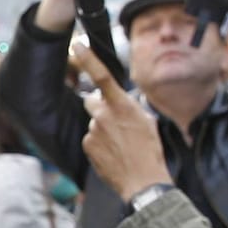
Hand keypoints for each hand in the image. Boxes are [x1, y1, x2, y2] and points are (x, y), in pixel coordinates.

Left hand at [74, 44, 173, 199]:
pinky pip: (91, 138)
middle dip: (99, 106)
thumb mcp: (147, 122)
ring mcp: (93, 131)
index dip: (88, 59)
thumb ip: (131, 108)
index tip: (78, 45)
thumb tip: (123, 104)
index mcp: (122, 106)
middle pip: (92, 101)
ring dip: (103, 128)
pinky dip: (99, 143)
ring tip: (120, 145)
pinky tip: (113, 153)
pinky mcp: (87, 146)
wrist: (143, 181)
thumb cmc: (150, 152)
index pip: (102, 77)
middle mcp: (104, 116)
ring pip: (94, 122)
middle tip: (115, 121)